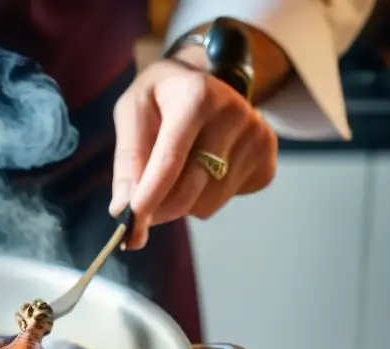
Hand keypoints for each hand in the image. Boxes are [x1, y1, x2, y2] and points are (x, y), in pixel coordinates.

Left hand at [110, 52, 277, 249]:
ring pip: (207, 204)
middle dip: (158, 209)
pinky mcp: (267, 159)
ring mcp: (257, 138)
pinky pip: (226, 202)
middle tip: (142, 207)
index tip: (130, 227)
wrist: (207, 79)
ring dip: (183, 203)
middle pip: (189, 190)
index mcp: (196, 97)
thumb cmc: (161, 99)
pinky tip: (203, 170)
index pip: (170, 161)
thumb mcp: (133, 112)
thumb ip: (128, 158)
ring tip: (178, 172)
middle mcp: (234, 114)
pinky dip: (205, 198)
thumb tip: (122, 209)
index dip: (148, 198)